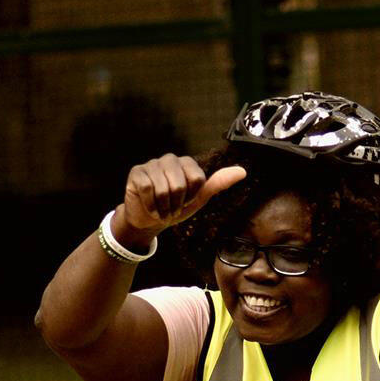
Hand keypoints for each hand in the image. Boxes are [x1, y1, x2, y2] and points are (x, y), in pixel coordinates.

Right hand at [114, 155, 246, 248]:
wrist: (148, 221)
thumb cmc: (174, 208)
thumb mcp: (198, 199)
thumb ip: (218, 184)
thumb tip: (242, 172)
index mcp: (186, 163)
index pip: (198, 180)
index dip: (191, 197)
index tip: (185, 201)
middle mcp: (169, 159)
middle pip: (180, 185)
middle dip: (176, 204)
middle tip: (171, 208)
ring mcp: (151, 164)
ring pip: (163, 189)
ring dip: (163, 208)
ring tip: (160, 208)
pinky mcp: (137, 172)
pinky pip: (148, 190)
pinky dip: (150, 205)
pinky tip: (149, 207)